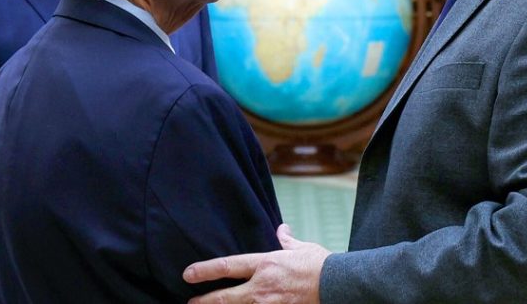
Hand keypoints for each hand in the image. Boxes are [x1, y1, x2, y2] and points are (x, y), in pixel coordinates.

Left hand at [184, 223, 330, 303]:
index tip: (189, 273)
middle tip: (191, 303)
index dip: (205, 270)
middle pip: (224, 297)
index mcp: (265, 264)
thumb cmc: (320, 265)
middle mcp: (262, 286)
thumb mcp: (302, 248)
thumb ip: (287, 240)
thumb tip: (281, 229)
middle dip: (204, 301)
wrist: (338, 284)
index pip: (228, 266)